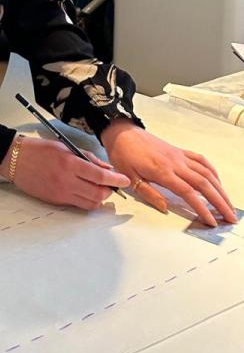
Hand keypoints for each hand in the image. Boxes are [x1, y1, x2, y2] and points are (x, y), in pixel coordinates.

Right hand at [1, 135, 129, 210]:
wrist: (15, 160)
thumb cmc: (38, 149)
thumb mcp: (65, 147)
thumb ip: (87, 158)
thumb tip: (106, 168)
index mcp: (69, 163)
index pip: (99, 176)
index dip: (115, 179)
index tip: (125, 180)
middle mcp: (66, 181)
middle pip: (97, 194)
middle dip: (109, 191)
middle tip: (112, 184)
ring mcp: (60, 193)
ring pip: (89, 203)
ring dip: (99, 198)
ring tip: (100, 189)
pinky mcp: (55, 201)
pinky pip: (77, 205)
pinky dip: (87, 201)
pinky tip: (86, 192)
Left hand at [101, 120, 235, 226]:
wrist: (121, 132)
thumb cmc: (122, 154)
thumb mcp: (129, 177)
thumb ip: (148, 193)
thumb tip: (165, 208)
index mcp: (162, 171)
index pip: (188, 193)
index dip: (202, 208)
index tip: (212, 221)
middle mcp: (175, 163)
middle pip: (204, 184)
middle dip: (220, 201)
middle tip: (230, 217)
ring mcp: (179, 156)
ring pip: (206, 172)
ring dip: (220, 189)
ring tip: (228, 204)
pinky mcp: (179, 151)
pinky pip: (200, 160)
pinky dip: (212, 171)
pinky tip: (217, 181)